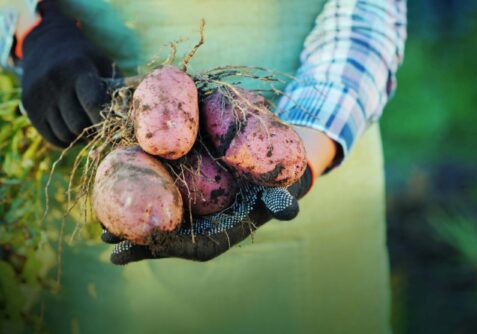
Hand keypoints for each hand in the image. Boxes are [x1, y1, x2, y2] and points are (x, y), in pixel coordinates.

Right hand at [20, 0, 115, 146]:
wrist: (46, 44)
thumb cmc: (85, 58)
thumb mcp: (104, 64)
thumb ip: (118, 89)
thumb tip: (133, 120)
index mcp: (78, 69)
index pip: (93, 103)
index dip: (106, 121)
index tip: (114, 125)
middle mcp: (55, 83)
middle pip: (79, 124)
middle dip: (94, 131)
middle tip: (103, 129)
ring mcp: (39, 96)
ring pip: (66, 134)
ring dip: (81, 137)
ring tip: (88, 126)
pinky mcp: (30, 108)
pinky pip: (53, 138)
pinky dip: (67, 140)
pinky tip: (74, 128)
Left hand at [101, 166, 312, 264]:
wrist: (270, 175)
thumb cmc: (275, 188)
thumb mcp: (282, 194)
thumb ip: (283, 204)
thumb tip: (288, 210)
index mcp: (221, 234)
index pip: (191, 247)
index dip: (166, 247)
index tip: (141, 246)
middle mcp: (201, 228)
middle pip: (166, 240)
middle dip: (138, 242)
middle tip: (109, 241)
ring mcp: (191, 215)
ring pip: (158, 225)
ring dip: (131, 227)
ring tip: (103, 227)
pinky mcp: (185, 200)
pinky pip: (161, 206)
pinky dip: (141, 205)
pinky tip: (118, 197)